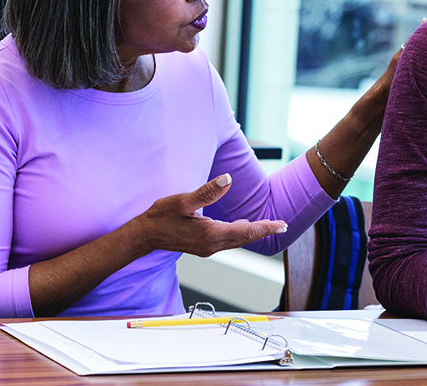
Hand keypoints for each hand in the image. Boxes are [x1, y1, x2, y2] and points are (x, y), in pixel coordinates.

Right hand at [136, 174, 287, 256]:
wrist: (144, 235)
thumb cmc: (161, 217)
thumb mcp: (182, 201)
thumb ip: (207, 191)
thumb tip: (227, 179)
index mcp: (210, 234)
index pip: (246, 231)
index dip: (266, 227)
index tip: (282, 225)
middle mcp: (212, 245)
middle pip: (245, 238)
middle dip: (264, 230)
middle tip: (282, 225)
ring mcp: (207, 248)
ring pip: (237, 240)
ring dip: (253, 233)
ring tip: (268, 226)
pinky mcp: (203, 246)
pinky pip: (228, 240)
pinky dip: (240, 234)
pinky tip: (243, 226)